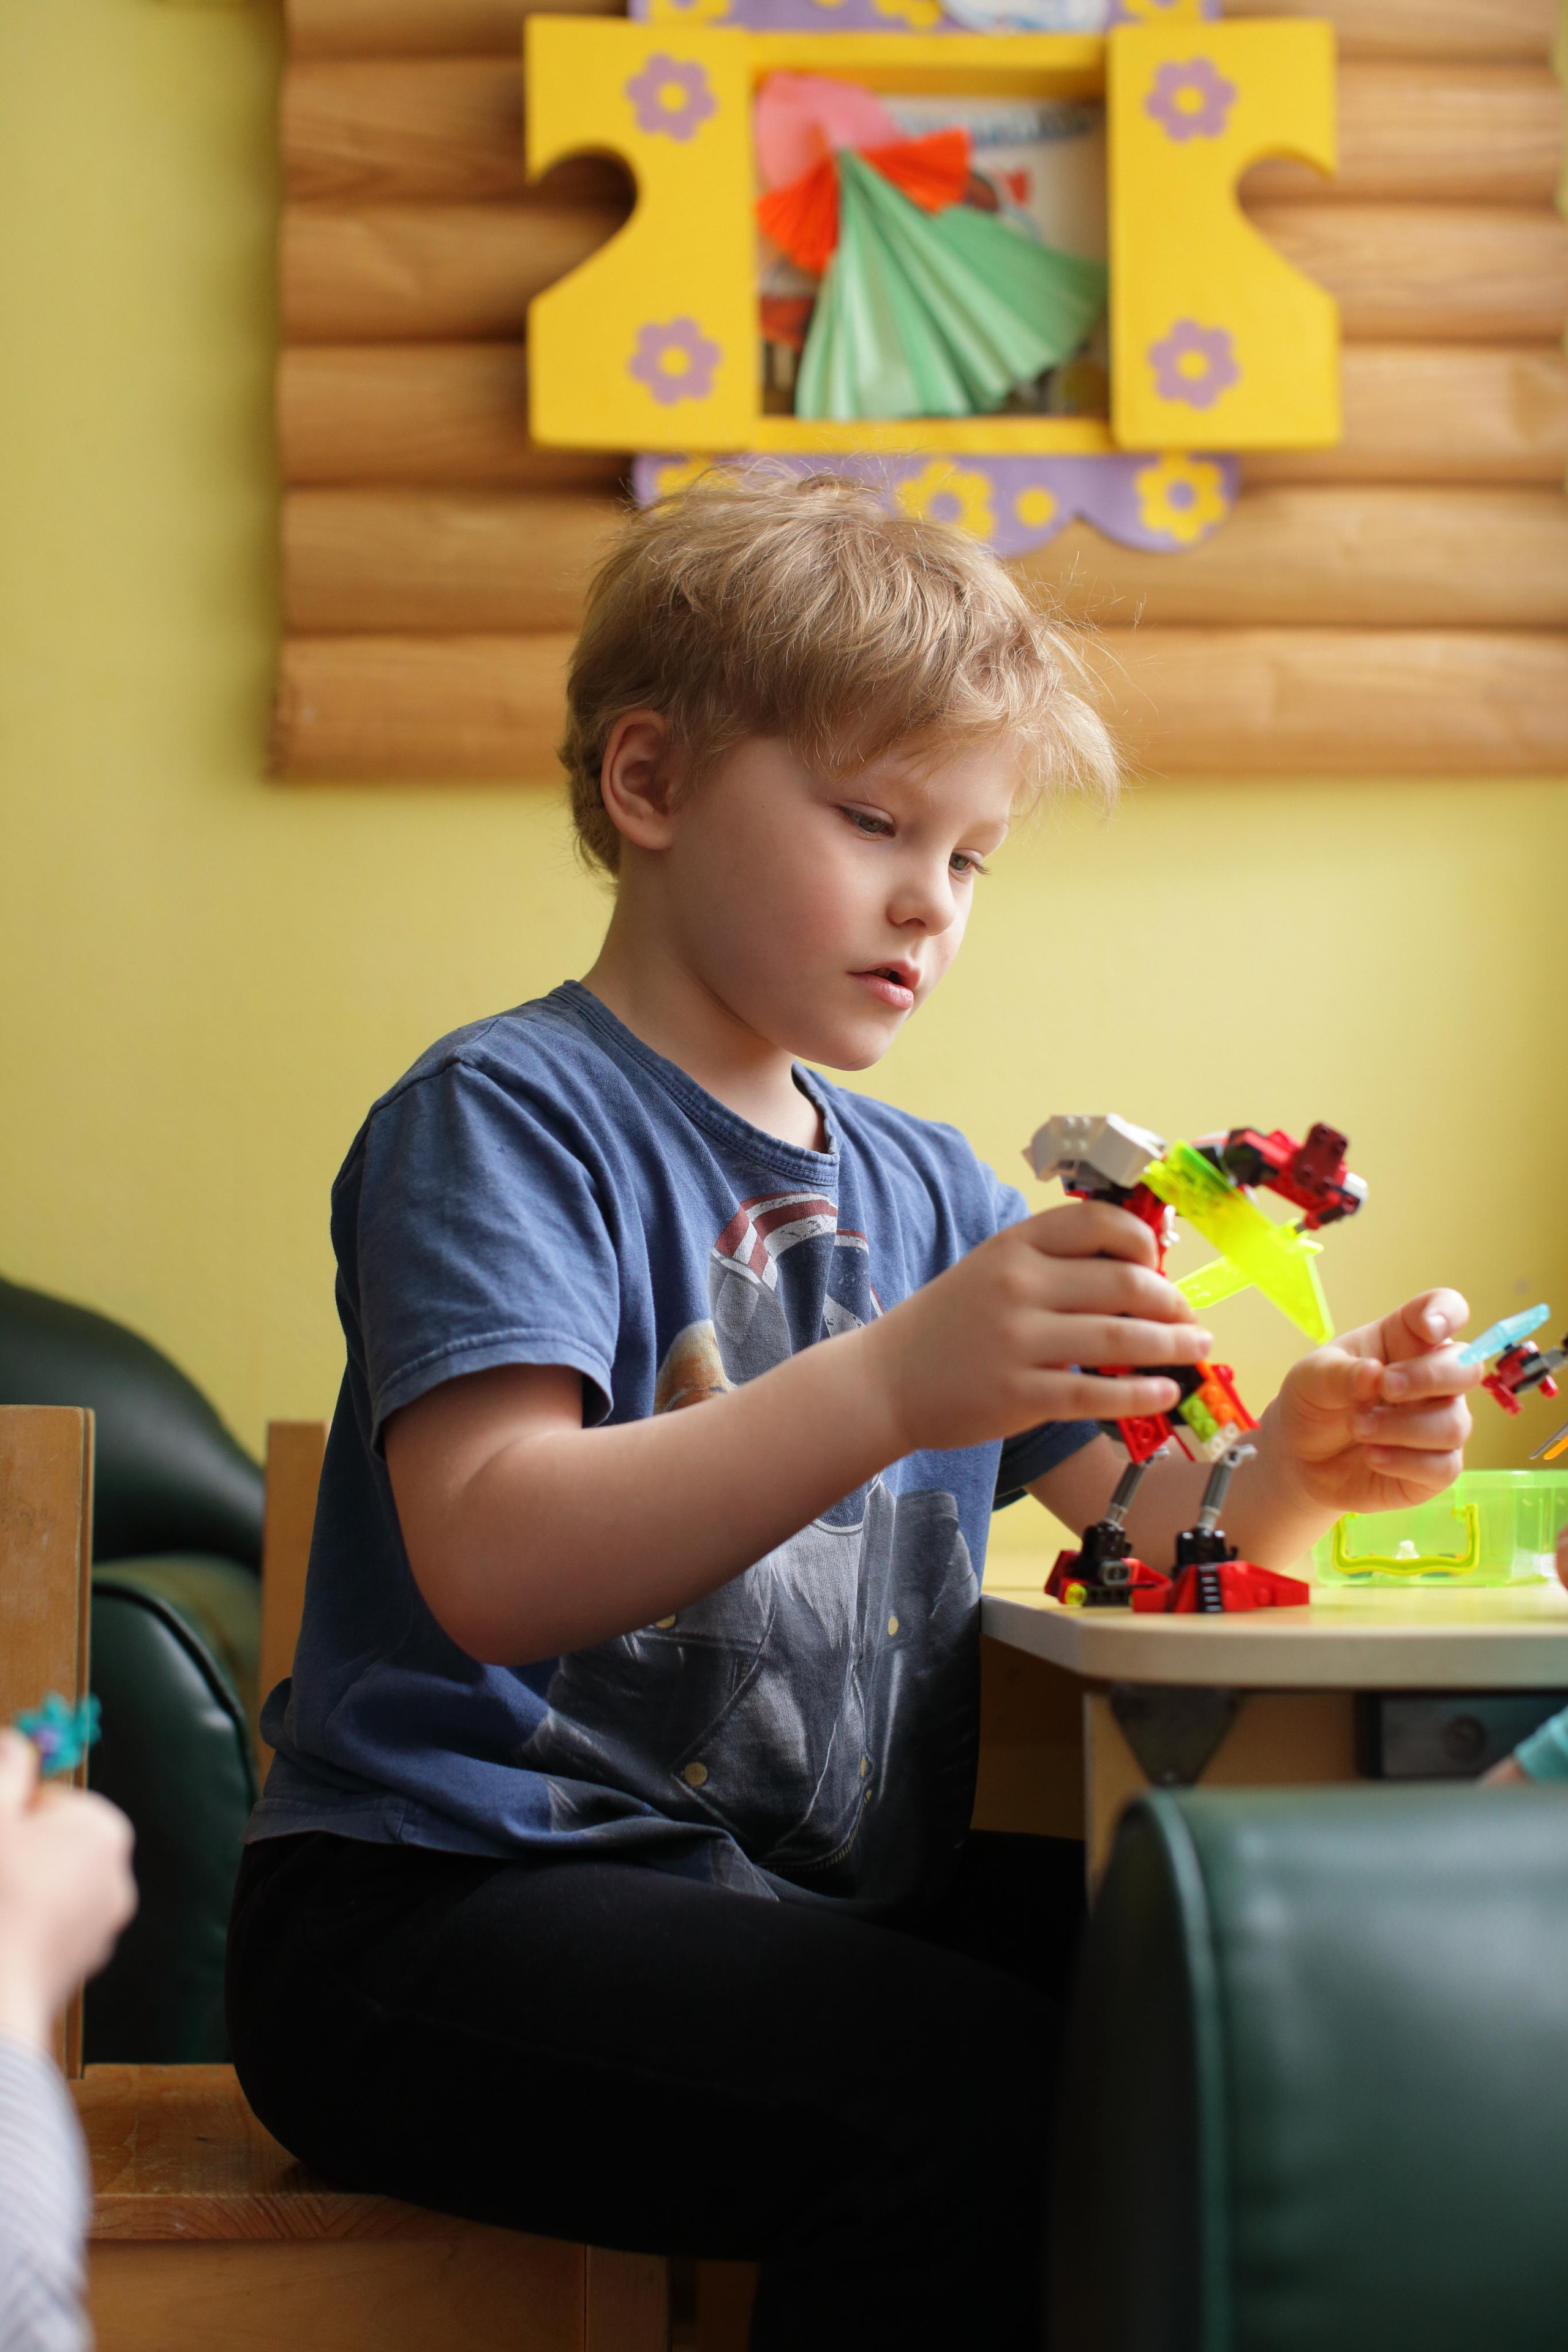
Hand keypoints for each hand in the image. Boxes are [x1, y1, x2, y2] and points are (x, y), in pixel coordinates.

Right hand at [0, 1731, 135, 2051]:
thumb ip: (7, 1772)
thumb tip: (16, 1741)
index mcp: (103, 1830)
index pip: (53, 1800)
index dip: (12, 1813)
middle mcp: (117, 1874)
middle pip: (55, 1845)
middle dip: (17, 1852)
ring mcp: (103, 1922)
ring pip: (52, 1887)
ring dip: (21, 1888)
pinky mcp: (83, 1961)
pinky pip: (52, 1926)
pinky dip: (27, 1925)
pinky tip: (4, 1933)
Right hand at [863, 1199, 1210, 1456]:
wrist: (886, 1379)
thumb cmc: (950, 1324)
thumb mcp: (992, 1269)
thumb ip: (1051, 1263)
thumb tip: (1134, 1269)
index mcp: (1014, 1245)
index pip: (1098, 1222)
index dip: (1143, 1240)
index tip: (1160, 1262)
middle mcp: (1018, 1285)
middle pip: (1123, 1282)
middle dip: (1171, 1301)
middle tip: (1191, 1316)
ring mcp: (1018, 1341)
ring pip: (1119, 1337)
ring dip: (1173, 1345)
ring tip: (1199, 1348)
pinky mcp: (1019, 1393)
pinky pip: (1096, 1393)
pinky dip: (1141, 1394)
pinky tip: (1166, 1392)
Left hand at [1263, 1288, 1476, 1518]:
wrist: (1300, 1459)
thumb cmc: (1313, 1403)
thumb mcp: (1311, 1380)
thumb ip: (1340, 1374)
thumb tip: (1374, 1373)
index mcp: (1405, 1340)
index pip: (1445, 1310)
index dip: (1447, 1313)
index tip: (1428, 1328)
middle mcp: (1431, 1378)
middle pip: (1467, 1369)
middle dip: (1428, 1378)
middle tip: (1385, 1388)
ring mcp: (1438, 1422)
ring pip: (1455, 1423)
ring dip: (1403, 1427)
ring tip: (1358, 1427)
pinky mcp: (1436, 1466)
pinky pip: (1445, 1466)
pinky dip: (1406, 1462)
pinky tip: (1372, 1456)